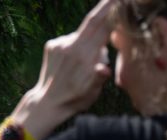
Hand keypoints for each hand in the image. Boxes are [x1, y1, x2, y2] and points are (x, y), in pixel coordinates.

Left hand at [13, 0, 115, 138]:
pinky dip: (76, 46)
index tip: (120, 1)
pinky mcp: (51, 45)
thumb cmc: (73, 99)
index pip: (102, 28)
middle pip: (92, 21)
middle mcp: (70, 45)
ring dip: (88, 42)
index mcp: (83, 56)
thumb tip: (104, 69)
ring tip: (84, 63)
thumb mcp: (91, 93)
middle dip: (105, 7)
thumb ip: (99, 78)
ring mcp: (59, 44)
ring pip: (81, 35)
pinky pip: (70, 40)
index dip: (112, 13)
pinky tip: (73, 62)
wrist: (46, 103)